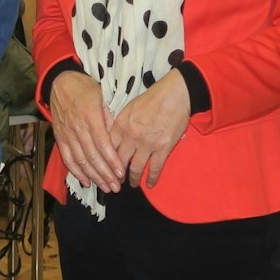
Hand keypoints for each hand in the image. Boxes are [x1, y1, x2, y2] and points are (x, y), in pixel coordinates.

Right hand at [47, 71, 123, 193]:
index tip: (121, 173)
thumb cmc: (85, 88)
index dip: (112, 161)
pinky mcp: (60, 138)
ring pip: (80, 161)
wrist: (60, 82)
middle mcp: (78, 128)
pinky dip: (76, 172)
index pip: (103, 144)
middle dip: (105, 174)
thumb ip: (109, 118)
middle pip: (92, 156)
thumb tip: (116, 139)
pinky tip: (86, 181)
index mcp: (91, 117)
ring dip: (93, 176)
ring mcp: (67, 134)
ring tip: (105, 187)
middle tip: (116, 187)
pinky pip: (67, 158)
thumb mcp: (102, 97)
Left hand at [109, 73, 190, 188]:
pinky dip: (152, 178)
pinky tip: (150, 184)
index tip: (105, 168)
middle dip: (116, 174)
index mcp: (120, 125)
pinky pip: (155, 168)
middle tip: (116, 181)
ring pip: (135, 168)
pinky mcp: (163, 148)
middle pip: (119, 161)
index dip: (105, 161)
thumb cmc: (152, 98)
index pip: (107, 148)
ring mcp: (147, 144)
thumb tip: (111, 136)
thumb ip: (119, 123)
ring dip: (133, 179)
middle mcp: (131, 137)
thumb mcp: (128, 107)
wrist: (175, 94)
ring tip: (133, 184)